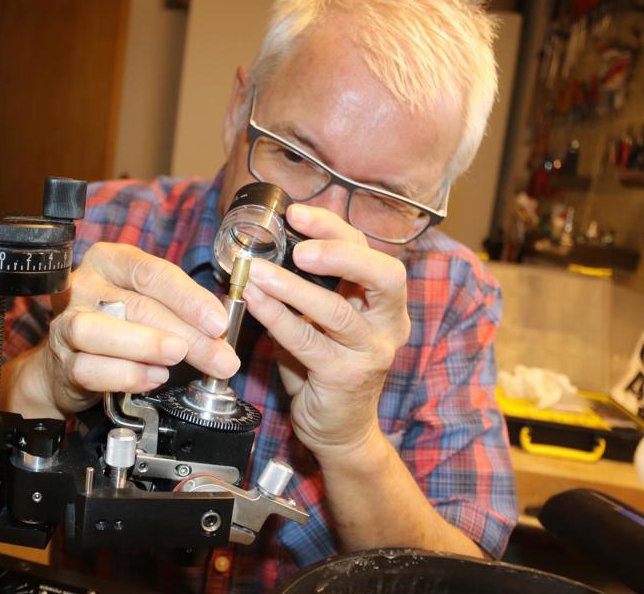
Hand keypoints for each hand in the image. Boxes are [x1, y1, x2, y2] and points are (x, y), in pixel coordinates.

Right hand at [6, 242, 239, 417]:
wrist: (69, 363)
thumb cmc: (118, 325)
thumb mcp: (150, 304)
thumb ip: (181, 312)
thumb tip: (220, 333)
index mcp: (110, 261)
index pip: (152, 273)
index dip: (189, 298)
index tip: (219, 322)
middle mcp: (85, 286)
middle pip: (136, 306)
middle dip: (186, 333)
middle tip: (219, 356)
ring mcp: (67, 323)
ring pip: (100, 331)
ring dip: (147, 346)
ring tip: (178, 358)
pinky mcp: (62, 361)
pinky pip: (90, 368)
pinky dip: (126, 374)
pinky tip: (154, 377)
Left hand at [242, 204, 409, 462]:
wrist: (339, 429)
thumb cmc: (326, 367)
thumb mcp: (322, 320)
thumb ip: (308, 287)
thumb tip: (265, 247)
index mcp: (385, 302)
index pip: (370, 252)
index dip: (334, 229)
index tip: (297, 213)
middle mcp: (390, 324)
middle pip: (382, 274)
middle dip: (338, 251)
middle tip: (298, 244)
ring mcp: (372, 352)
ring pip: (337, 311)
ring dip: (292, 287)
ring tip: (258, 272)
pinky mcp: (346, 377)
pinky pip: (308, 342)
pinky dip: (278, 318)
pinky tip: (254, 303)